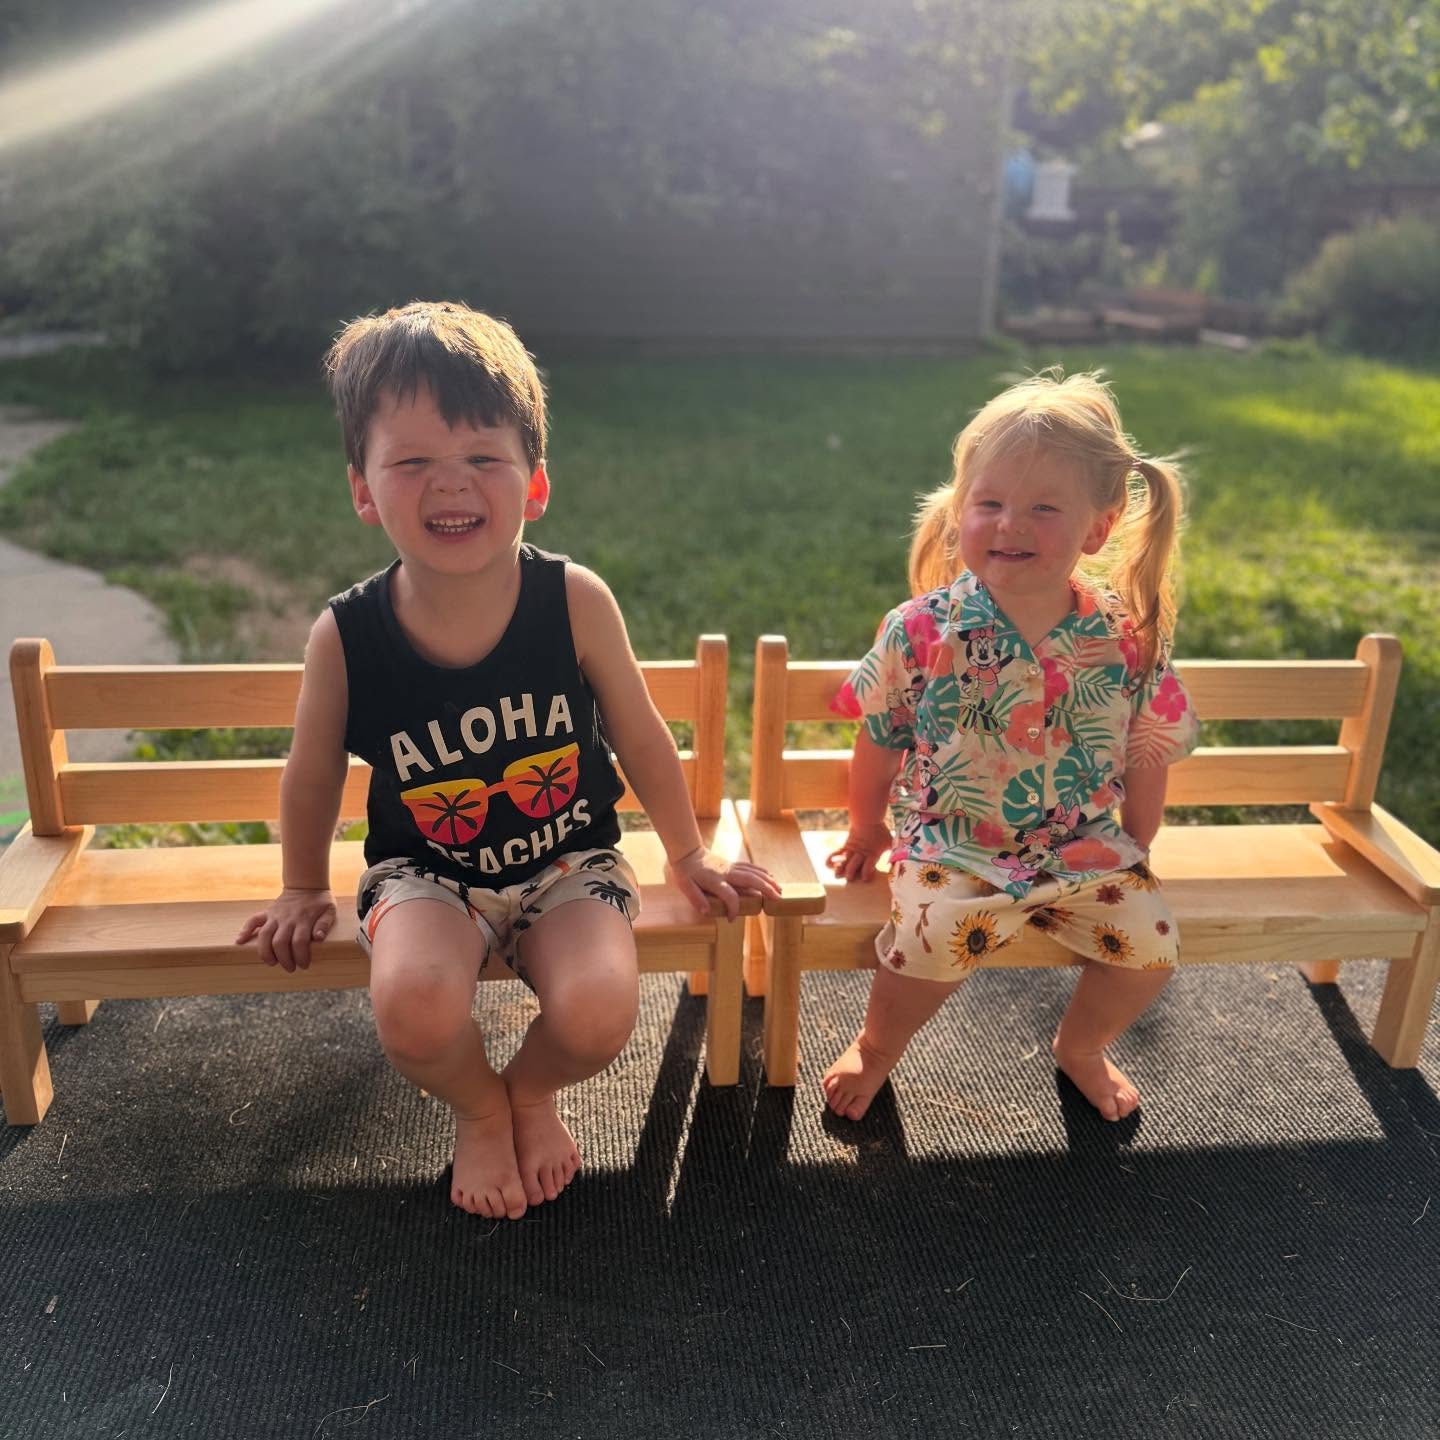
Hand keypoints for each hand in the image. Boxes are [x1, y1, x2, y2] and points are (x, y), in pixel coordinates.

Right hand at [235, 887, 336, 971]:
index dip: (301, 956)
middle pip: (280, 942)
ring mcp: (275, 916)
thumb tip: (319, 938)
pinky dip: (245, 930)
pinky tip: (240, 941)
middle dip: (284, 959)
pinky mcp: (267, 913)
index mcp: (304, 919)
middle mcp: (287, 919)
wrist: (306, 885)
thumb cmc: (319, 901)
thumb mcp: (330, 910)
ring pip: (264, 935)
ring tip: (271, 963)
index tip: (304, 965)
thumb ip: (325, 924)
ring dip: (266, 952)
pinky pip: (252, 920)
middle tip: (290, 968)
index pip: (300, 942)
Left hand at [665, 847, 780, 919]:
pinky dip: (761, 872)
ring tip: (779, 890)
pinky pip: (750, 867)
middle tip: (777, 899)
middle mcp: (727, 873)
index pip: (730, 896)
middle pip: (750, 880)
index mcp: (715, 881)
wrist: (687, 853)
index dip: (733, 909)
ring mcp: (731, 867)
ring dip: (767, 881)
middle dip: (765, 889)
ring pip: (753, 872)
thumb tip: (706, 912)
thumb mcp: (685, 886)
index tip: (731, 919)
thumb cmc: (685, 872)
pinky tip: (770, 877)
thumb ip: (696, 898)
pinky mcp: (732, 864)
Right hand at [825, 823, 891, 883]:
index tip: (866, 879)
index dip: (868, 871)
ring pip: (846, 859)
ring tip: (838, 874)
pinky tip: (827, 864)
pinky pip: (838, 852)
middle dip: (852, 871)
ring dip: (842, 866)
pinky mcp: (846, 846)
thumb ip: (895, 852)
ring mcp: (853, 849)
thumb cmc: (881, 832)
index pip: (870, 863)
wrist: (867, 818)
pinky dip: (833, 858)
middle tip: (850, 879)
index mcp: (873, 853)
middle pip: (856, 862)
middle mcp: (862, 852)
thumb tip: (901, 861)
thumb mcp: (890, 842)